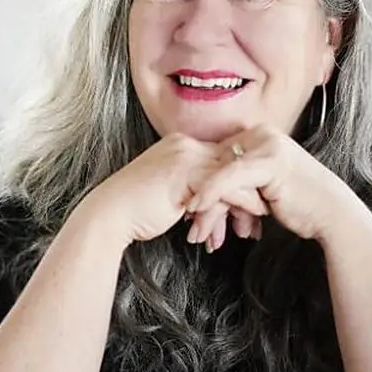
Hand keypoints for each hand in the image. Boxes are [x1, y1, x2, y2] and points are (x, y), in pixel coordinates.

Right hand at [71, 133, 264, 247]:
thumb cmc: (136, 210)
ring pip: (232, 176)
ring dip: (249, 203)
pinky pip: (224, 188)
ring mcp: (185, 156)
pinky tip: (245, 224)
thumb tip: (210, 206)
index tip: (256, 205)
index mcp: (181, 144)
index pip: (223, 159)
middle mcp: (185, 144)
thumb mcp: (170, 194)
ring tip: (255, 227)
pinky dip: (240, 206)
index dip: (242, 183)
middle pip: (232, 165)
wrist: (109, 215)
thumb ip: (191, 191)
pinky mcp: (185, 174)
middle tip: (262, 218)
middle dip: (251, 193)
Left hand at [187, 125, 368, 243]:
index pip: (219, 155)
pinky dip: (210, 193)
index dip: (201, 181)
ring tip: (191, 223)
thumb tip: (206, 189)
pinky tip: (197, 207)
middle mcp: (263, 134)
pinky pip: (229, 176)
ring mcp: (267, 145)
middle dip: (199, 192)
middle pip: (217, 162)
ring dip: (202, 199)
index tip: (186, 205)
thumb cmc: (299, 204)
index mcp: (260, 135)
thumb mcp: (263, 187)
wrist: (331, 213)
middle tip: (186, 219)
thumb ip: (240, 181)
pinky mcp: (269, 162)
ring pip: (220, 170)